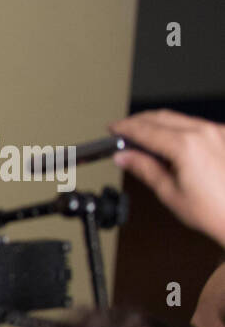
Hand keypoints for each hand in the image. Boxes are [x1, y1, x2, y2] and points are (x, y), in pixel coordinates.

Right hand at [110, 110, 224, 247]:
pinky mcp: (224, 136)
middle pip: (161, 117)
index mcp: (187, 146)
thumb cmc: (215, 210)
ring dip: (157, 126)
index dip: (124, 128)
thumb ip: (144, 168)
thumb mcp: (169, 192)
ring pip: (178, 119)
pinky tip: (168, 144)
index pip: (145, 129)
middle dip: (138, 122)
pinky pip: (195, 126)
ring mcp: (218, 132)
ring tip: (142, 142)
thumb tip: (124, 157)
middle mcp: (204, 133)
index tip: (112, 130)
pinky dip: (176, 130)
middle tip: (122, 134)